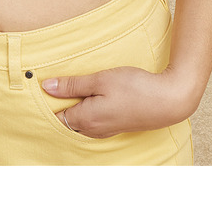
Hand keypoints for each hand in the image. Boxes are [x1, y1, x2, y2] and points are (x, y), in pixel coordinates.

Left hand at [41, 66, 199, 138]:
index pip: (54, 115)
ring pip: (80, 120)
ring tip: (77, 86)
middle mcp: (92, 130)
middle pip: (66, 119)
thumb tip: (46, 86)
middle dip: (60, 104)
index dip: (48, 101)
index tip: (43, 84)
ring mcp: (105, 130)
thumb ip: (72, 85)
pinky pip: (93, 120)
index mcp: (84, 119)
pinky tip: (95, 96)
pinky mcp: (115, 126)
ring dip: (76, 105)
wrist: (168, 100)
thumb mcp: (100, 80)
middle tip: (59, 83)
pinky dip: (89, 109)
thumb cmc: (135, 88)